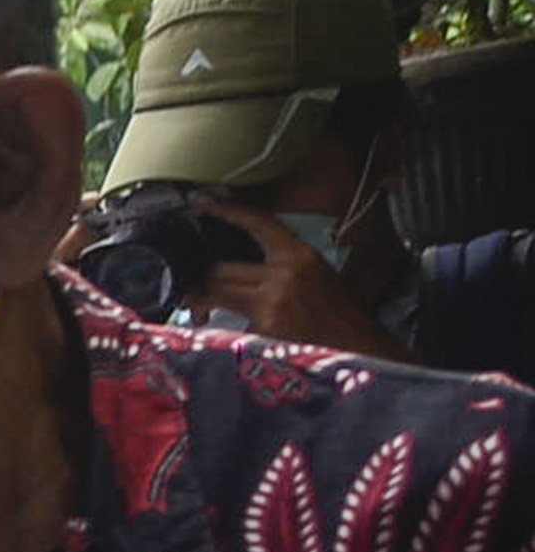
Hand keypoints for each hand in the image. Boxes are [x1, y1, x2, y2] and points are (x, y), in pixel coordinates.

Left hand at [191, 199, 406, 358]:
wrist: (361, 348)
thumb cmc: (340, 318)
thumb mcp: (318, 278)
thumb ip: (283, 269)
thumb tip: (246, 271)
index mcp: (300, 255)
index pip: (260, 223)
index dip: (229, 211)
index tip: (204, 203)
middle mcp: (285, 272)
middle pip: (222, 267)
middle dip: (200, 282)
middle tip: (189, 293)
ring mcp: (273, 298)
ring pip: (216, 292)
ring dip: (200, 303)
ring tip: (197, 314)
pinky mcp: (265, 325)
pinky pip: (229, 322)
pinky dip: (221, 330)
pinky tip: (226, 339)